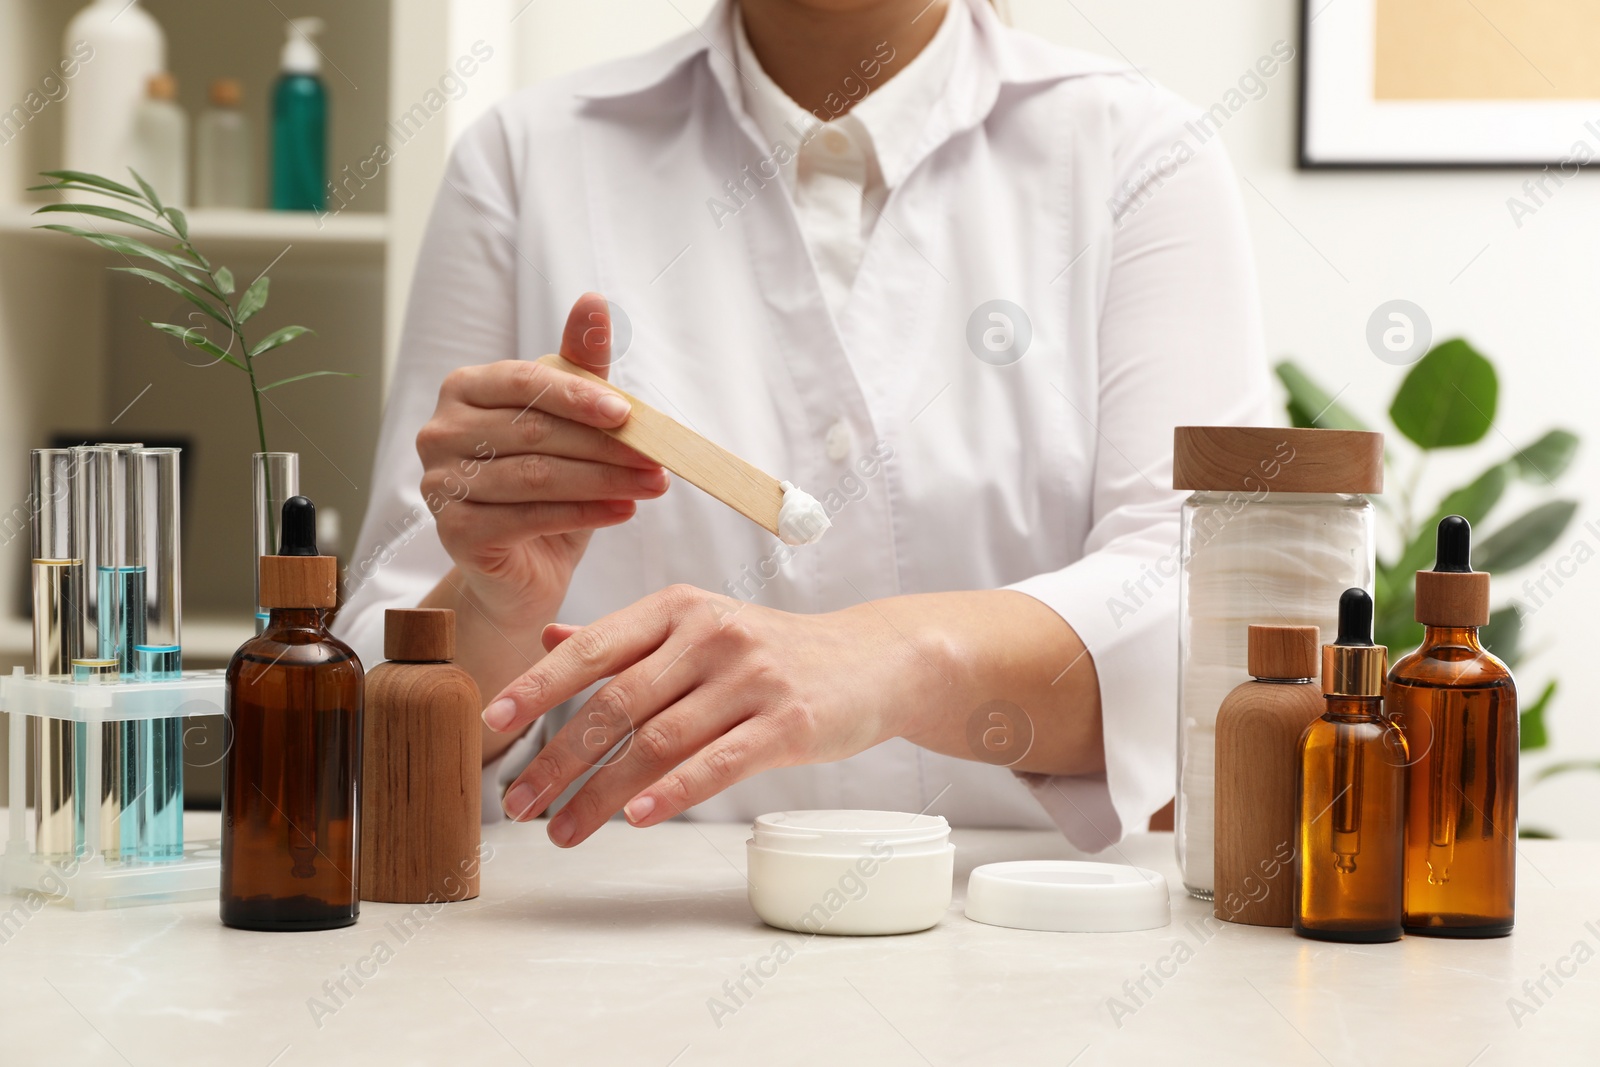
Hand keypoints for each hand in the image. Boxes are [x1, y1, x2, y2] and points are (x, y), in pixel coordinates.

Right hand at [416, 293, 668, 623]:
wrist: (522, 567)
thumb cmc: (546, 486)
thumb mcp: (569, 423)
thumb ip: (578, 366)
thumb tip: (594, 302)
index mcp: (464, 390)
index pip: (525, 381)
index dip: (579, 395)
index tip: (629, 413)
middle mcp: (440, 432)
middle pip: (535, 431)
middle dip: (605, 445)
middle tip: (659, 458)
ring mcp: (440, 484)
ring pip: (537, 475)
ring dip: (605, 480)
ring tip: (653, 484)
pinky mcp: (454, 532)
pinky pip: (530, 516)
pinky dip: (585, 513)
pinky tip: (624, 510)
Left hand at [482, 585, 946, 845]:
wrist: (873, 659)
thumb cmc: (774, 649)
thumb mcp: (699, 626)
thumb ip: (625, 638)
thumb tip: (549, 638)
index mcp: (678, 608)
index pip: (593, 649)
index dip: (538, 688)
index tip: (493, 726)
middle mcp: (711, 635)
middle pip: (616, 704)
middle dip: (558, 759)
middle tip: (519, 804)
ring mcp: (752, 678)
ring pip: (658, 741)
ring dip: (602, 793)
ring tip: (564, 832)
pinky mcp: (790, 722)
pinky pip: (719, 761)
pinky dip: (672, 791)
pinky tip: (635, 818)